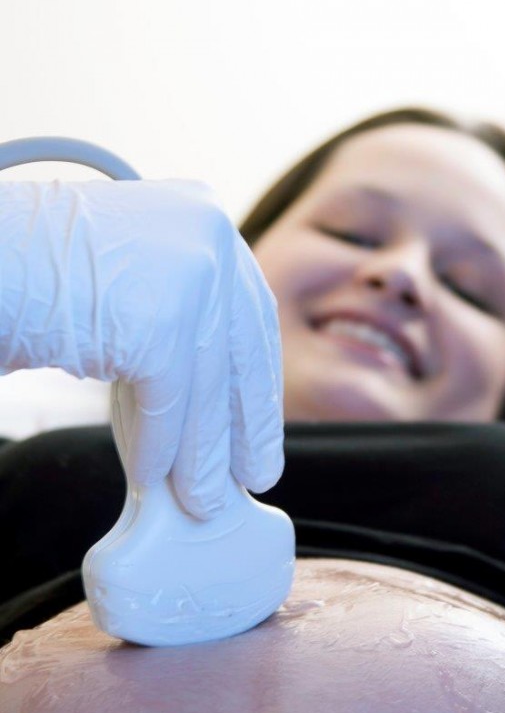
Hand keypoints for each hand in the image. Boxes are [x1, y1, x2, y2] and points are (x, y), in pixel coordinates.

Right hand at [0, 179, 283, 517]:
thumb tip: (210, 396)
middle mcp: (209, 234)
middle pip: (242, 349)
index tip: (258, 422)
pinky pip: (169, 401)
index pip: (250, 312)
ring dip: (203, 453)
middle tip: (255, 472)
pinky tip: (152, 476)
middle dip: (247, 421)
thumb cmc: (39, 267)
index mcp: (205, 216)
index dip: (255, 376)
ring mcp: (190, 273)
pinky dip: (160, 446)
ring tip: (203, 497)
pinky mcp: (160, 319)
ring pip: (208, 384)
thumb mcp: (132, 273)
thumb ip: (175, 311)